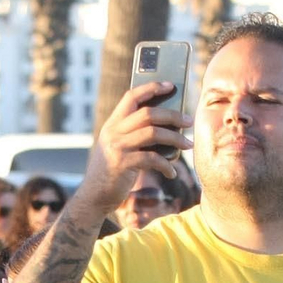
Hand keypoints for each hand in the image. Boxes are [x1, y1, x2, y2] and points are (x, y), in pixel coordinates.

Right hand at [71, 81, 192, 217]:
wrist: (94, 197)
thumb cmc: (112, 172)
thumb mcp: (118, 147)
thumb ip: (134, 134)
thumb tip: (168, 126)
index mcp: (112, 124)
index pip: (131, 96)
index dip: (152, 88)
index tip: (170, 86)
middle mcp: (113, 132)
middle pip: (148, 113)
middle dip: (173, 115)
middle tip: (189, 121)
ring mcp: (117, 147)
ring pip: (153, 133)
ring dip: (175, 138)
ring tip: (188, 145)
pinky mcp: (122, 164)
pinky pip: (152, 158)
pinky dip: (166, 165)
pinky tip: (171, 172)